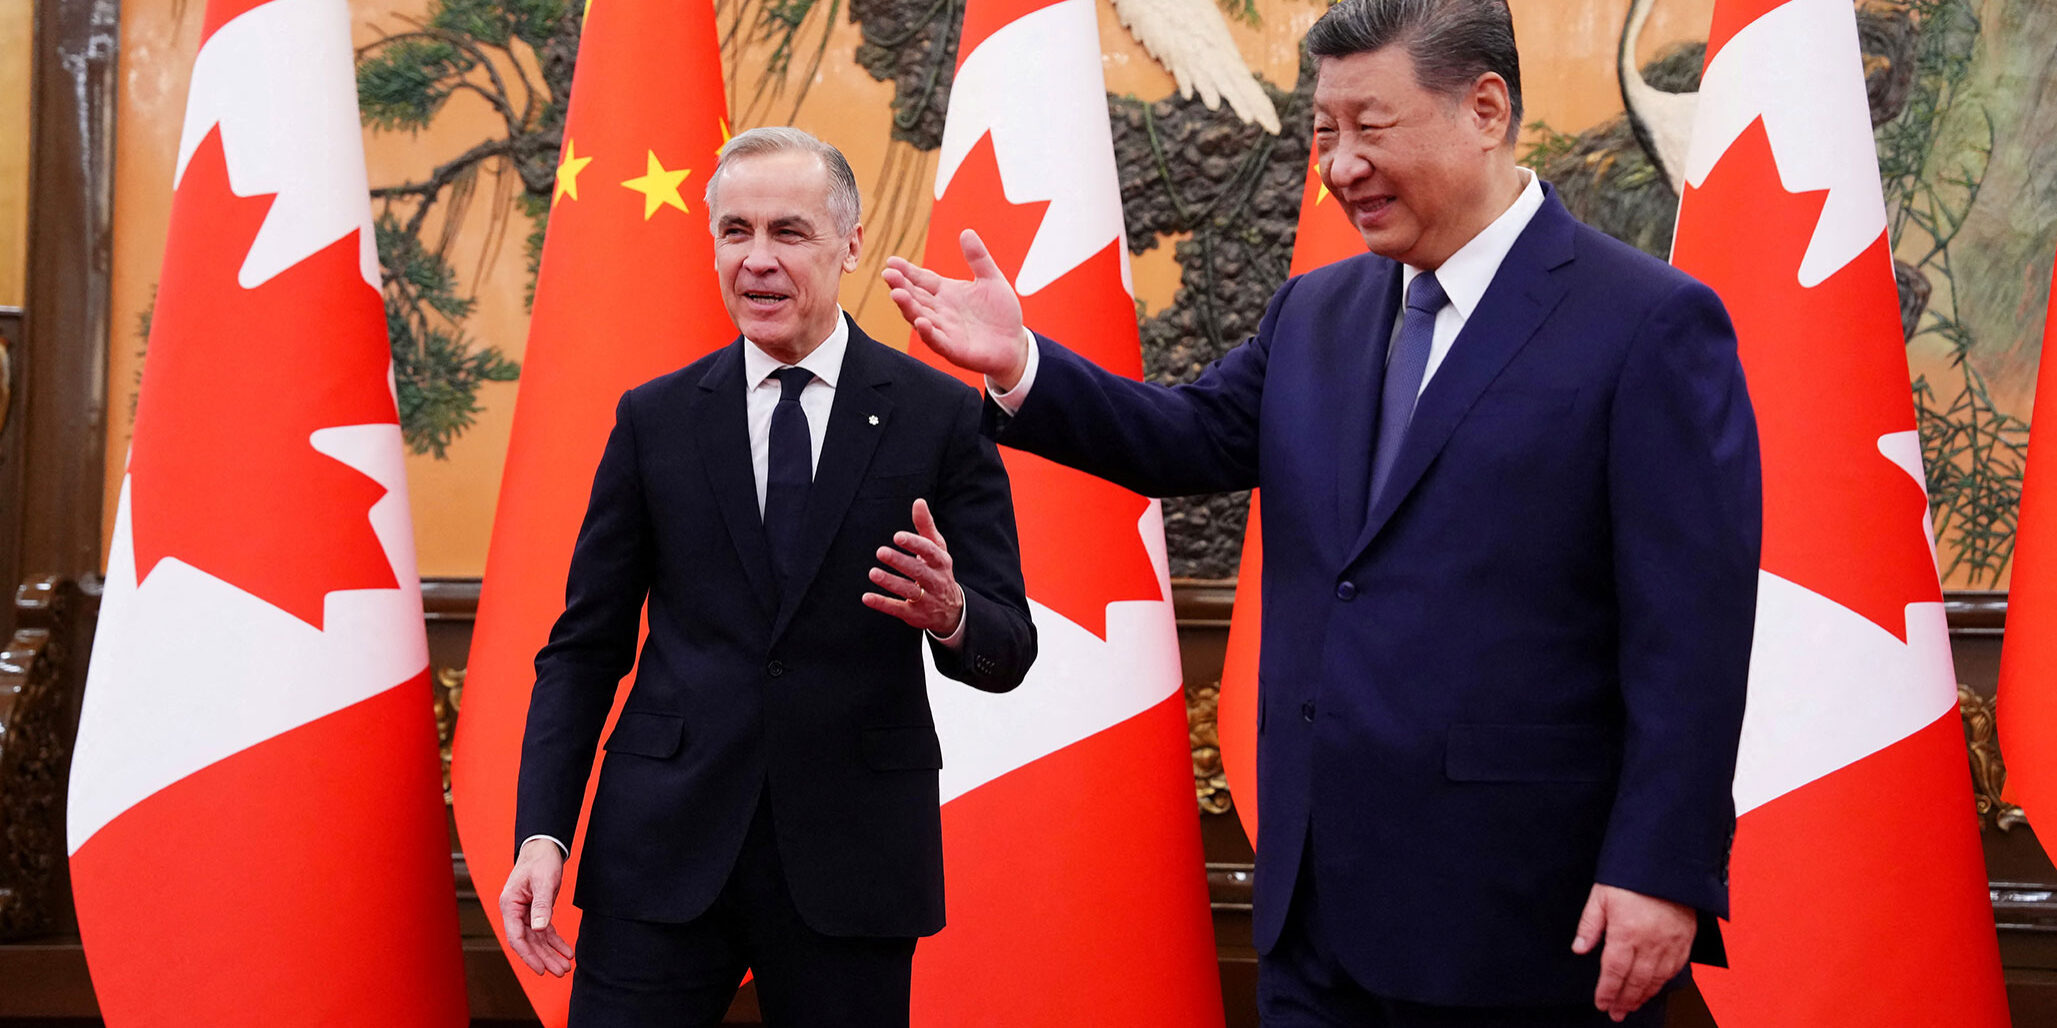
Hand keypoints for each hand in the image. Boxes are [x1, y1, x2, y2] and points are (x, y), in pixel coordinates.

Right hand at [500, 838, 575, 975]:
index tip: (541, 969)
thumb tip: (539, 928)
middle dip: (544, 958)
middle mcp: (514, 911)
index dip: (528, 955)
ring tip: (565, 967)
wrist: (544, 846)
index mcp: (509, 905)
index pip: (516, 937)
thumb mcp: (544, 881)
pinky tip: (566, 951)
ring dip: (551, 953)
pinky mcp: (537, 911)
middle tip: (560, 972)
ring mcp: (525, 912)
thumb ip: (542, 905)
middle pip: (528, 942)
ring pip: (537, 939)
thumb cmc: (541, 860)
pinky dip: (555, 941)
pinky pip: (545, 931)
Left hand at [862, 498, 965, 640]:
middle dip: (900, 562)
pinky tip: (866, 597)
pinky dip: (882, 604)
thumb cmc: (938, 570)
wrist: (952, 610)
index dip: (914, 544)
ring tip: (872, 573)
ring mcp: (926, 600)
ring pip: (908, 591)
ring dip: (890, 582)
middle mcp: (936, 581)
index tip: (897, 536)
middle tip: (880, 552)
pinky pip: (898, 609)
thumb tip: (918, 501)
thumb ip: (925, 526)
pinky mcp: (915, 615)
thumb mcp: (937, 548)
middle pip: (918, 571)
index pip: (929, 551)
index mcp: (941, 562)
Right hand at [883, 230, 1031, 390]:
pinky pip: (938, 341)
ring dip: (908, 307)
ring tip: (896, 294)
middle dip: (901, 286)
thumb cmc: (1001, 313)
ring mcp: (944, 331)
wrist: (1014, 344)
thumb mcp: (991, 280)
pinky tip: (921, 323)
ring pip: (920, 318)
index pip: (922, 279)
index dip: (906, 271)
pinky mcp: (954, 350)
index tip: (891, 261)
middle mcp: (940, 311)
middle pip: (916, 297)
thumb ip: (978, 258)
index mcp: (946, 293)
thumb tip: (967, 232)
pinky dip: (928, 333)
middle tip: (888, 274)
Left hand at [1572, 883, 1695, 1021]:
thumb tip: (1579, 949)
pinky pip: (1675, 968)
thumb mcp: (1601, 895)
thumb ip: (1590, 925)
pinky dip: (1664, 982)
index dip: (1607, 992)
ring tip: (1632, 1005)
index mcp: (1625, 932)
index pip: (1613, 972)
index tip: (1602, 1004)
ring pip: (1656, 979)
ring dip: (1643, 995)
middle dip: (1624, 1000)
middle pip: (1635, 981)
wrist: (1668, 861)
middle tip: (1616, 1013)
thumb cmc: (1632, 875)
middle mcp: (1649, 942)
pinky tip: (1655, 987)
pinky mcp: (1685, 939)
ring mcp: (1670, 942)